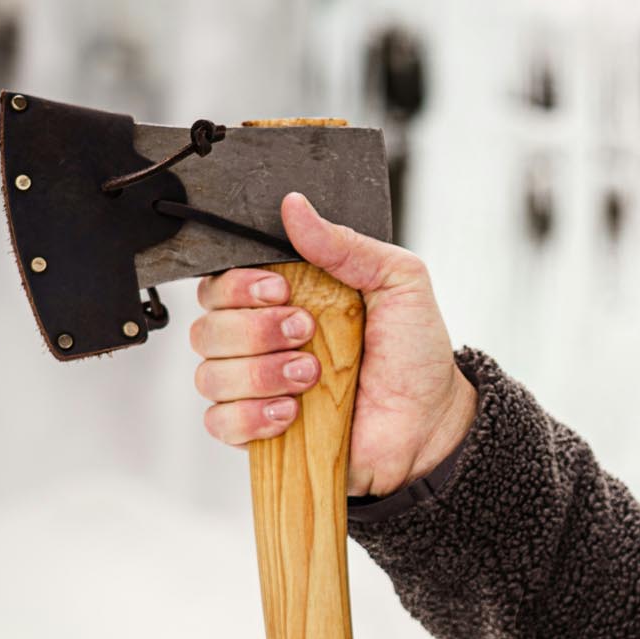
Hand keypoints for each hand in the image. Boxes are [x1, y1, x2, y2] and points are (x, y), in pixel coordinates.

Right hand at [189, 191, 478, 497]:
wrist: (432, 420)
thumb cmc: (414, 352)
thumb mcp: (397, 281)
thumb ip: (345, 244)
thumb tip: (295, 207)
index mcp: (284, 299)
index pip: (221, 284)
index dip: (239, 286)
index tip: (281, 290)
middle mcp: (261, 340)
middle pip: (207, 328)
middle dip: (255, 330)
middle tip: (306, 332)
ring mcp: (257, 388)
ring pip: (210, 375)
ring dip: (260, 373)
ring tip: (310, 375)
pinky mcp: (259, 432)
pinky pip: (220, 423)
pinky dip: (251, 416)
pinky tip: (292, 412)